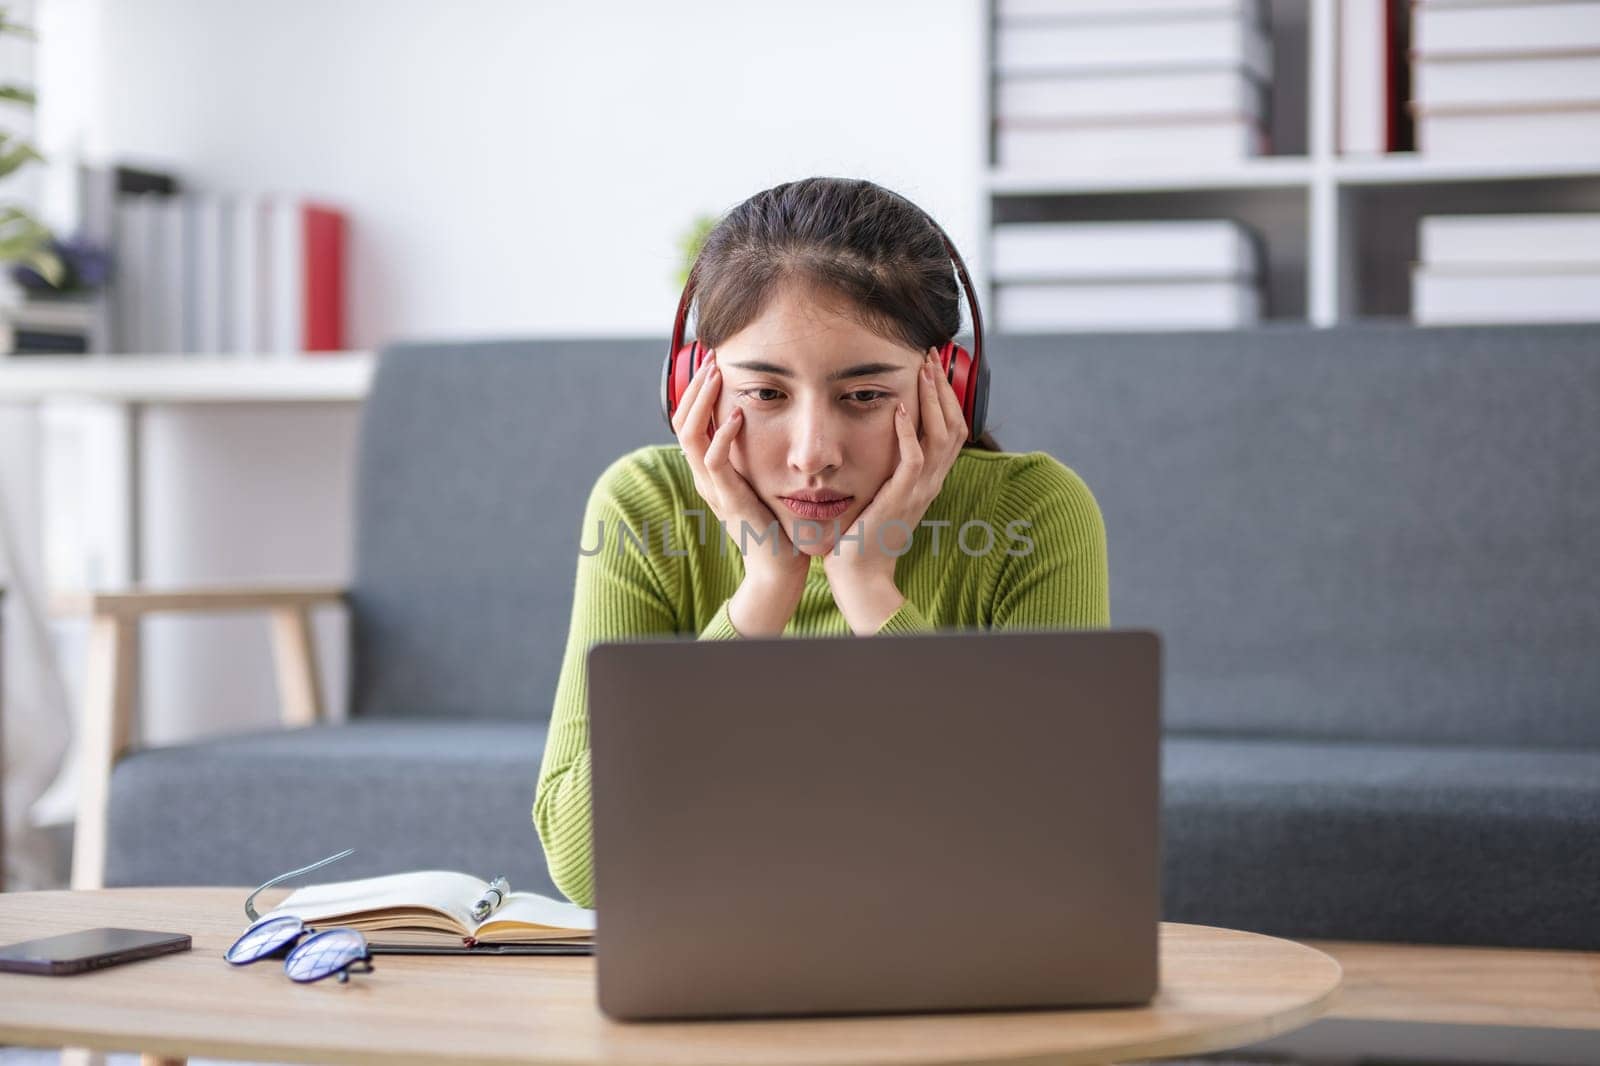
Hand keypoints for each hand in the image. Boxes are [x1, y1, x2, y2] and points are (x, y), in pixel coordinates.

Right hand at [670, 348, 810, 592]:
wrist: (780, 567)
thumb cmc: (779, 522)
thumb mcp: (763, 479)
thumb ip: (758, 455)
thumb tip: (771, 420)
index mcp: (711, 471)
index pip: (688, 422)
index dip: (696, 391)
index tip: (716, 363)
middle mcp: (705, 477)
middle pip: (681, 422)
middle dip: (696, 387)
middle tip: (713, 358)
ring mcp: (713, 489)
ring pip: (690, 435)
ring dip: (703, 400)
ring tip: (717, 374)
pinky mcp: (729, 500)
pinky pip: (715, 461)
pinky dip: (723, 434)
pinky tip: (739, 414)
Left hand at [822, 347, 967, 627]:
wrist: (860, 573)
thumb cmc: (863, 534)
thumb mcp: (883, 493)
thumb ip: (889, 467)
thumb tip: (882, 437)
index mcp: (929, 480)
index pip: (952, 430)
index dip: (946, 397)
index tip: (932, 368)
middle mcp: (931, 482)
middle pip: (954, 426)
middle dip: (944, 388)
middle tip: (932, 357)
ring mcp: (919, 491)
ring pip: (940, 437)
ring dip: (932, 400)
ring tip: (923, 370)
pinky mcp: (900, 498)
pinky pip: (912, 460)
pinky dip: (908, 432)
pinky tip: (900, 408)